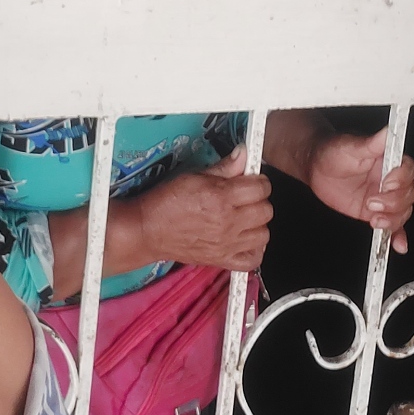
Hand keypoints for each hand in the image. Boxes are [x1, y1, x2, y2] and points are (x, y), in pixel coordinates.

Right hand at [135, 150, 272, 271]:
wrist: (147, 230)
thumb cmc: (165, 203)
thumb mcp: (193, 177)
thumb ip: (224, 167)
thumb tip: (243, 154)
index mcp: (221, 198)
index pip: (261, 188)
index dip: (258, 181)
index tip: (251, 180)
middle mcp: (227, 222)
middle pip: (266, 210)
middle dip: (259, 200)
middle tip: (246, 197)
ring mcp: (226, 244)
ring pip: (264, 235)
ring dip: (258, 225)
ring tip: (245, 218)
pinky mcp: (221, 260)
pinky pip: (253, 260)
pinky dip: (254, 250)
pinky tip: (245, 240)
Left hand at [306, 127, 413, 252]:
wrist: (316, 167)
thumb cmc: (333, 151)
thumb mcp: (351, 146)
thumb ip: (372, 143)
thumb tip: (387, 131)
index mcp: (389, 160)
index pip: (407, 170)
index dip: (400, 179)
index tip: (386, 183)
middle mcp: (391, 179)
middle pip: (408, 194)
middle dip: (393, 202)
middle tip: (371, 202)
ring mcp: (384, 197)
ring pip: (403, 212)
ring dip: (393, 219)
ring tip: (375, 220)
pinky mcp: (376, 212)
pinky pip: (394, 226)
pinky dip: (398, 236)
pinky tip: (398, 245)